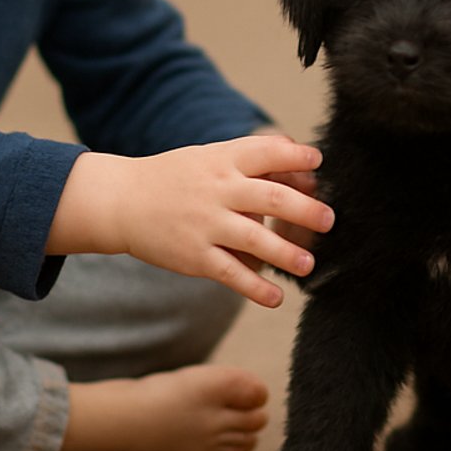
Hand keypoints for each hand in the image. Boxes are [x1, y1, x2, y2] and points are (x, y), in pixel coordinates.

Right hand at [49, 134, 334, 307]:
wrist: (122, 201)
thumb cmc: (176, 177)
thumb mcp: (211, 157)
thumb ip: (252, 158)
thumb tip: (303, 162)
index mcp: (224, 160)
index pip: (266, 152)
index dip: (295, 157)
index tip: (318, 163)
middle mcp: (218, 190)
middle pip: (271, 197)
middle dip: (305, 209)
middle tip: (328, 220)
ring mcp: (206, 224)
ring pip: (255, 239)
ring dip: (286, 254)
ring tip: (308, 264)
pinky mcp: (195, 256)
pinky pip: (231, 273)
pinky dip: (255, 288)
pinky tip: (276, 298)